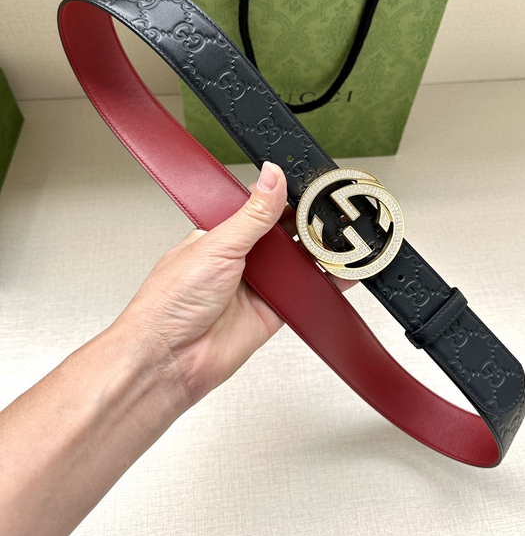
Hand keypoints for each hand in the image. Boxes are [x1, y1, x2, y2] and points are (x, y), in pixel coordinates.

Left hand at [114, 161, 356, 407]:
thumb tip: (271, 176)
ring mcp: (258, 287)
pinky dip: (323, 285)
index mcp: (221, 235)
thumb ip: (252, 213)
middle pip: (284, 236)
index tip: (312, 189)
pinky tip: (340, 274)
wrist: (169, 360)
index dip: (286, 199)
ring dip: (318, 254)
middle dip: (308, 226)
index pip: (262, 209)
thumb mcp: (217, 245)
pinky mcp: (272, 313)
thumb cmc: (171, 302)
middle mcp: (241, 259)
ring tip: (344, 239)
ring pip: (297, 264)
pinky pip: (304, 295)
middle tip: (333, 213)